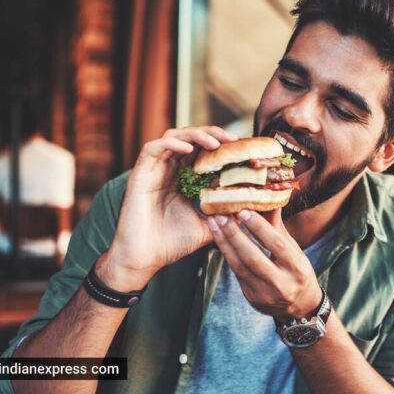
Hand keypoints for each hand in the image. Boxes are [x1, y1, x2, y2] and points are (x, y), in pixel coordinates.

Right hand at [99, 126, 237, 290]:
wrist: (144, 259)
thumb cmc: (172, 244)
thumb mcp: (208, 226)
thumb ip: (226, 216)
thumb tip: (253, 210)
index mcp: (183, 178)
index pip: (203, 151)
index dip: (222, 145)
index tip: (242, 148)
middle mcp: (169, 170)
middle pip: (190, 138)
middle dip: (213, 134)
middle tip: (234, 140)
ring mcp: (154, 170)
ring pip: (173, 136)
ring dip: (195, 135)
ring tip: (215, 143)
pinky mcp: (140, 174)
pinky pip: (153, 148)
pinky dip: (171, 143)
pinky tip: (187, 148)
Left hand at [207, 209, 321, 320]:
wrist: (299, 306)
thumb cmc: (297, 271)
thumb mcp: (294, 250)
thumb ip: (278, 228)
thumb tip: (269, 199)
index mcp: (297, 268)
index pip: (276, 245)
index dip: (259, 227)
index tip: (243, 211)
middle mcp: (282, 284)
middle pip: (253, 257)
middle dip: (235, 235)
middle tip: (221, 216)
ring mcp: (265, 294)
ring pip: (240, 266)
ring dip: (225, 243)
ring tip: (214, 224)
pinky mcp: (251, 298)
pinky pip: (236, 273)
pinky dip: (227, 254)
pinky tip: (220, 239)